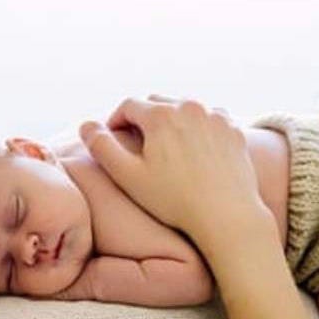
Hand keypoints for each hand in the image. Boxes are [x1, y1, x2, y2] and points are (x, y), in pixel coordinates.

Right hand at [79, 95, 266, 244]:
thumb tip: (85, 126)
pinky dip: (196, 128)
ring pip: (183, 109)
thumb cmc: (174, 200)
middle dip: (142, 119)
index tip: (113, 139)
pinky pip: (208, 119)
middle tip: (137, 144)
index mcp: (161, 115)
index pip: (128, 105)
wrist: (226, 215)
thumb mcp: (127, 176)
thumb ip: (102, 147)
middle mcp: (190, 107)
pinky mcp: (233, 130)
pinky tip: (192, 151)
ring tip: (164, 148)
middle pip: (156, 103)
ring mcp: (215, 117)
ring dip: (170, 122)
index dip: (115, 121)